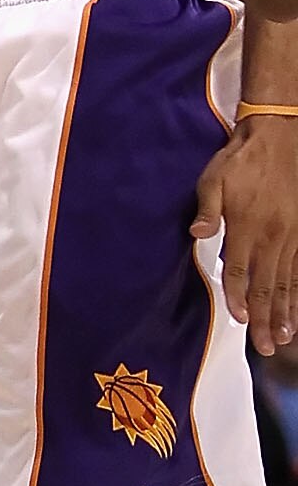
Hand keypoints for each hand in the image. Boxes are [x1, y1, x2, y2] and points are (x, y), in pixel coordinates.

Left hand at [195, 119, 297, 352]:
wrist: (280, 138)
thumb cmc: (241, 160)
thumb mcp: (214, 178)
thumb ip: (207, 210)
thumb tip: (197, 235)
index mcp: (247, 226)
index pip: (240, 270)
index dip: (238, 297)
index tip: (239, 320)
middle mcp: (272, 237)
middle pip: (267, 286)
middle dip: (264, 318)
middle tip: (264, 347)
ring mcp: (291, 238)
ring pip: (287, 284)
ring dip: (284, 313)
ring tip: (282, 338)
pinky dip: (297, 295)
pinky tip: (295, 313)